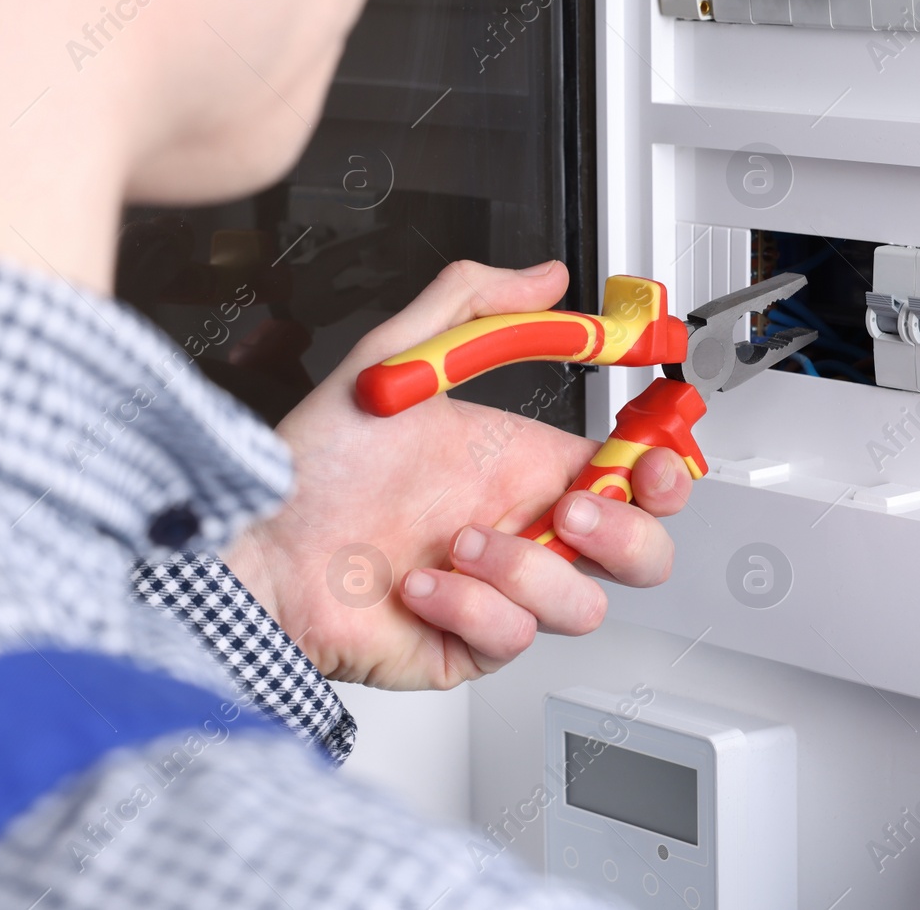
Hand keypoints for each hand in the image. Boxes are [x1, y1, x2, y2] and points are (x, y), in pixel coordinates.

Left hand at [223, 260, 693, 689]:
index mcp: (522, 467)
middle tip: (573, 507)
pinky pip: (511, 637)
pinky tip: (418, 582)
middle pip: (639, 553)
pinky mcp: (467, 644)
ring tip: (459, 541)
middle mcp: (520, 531)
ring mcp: (499, 593)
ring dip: (527, 568)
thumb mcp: (396, 360)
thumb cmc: (314, 465)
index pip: (631, 477)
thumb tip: (546, 275)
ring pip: (583, 604)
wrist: (254, 544)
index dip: (664, 472)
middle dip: (626, 532)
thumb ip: (474, 306)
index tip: (656, 457)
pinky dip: (469, 605)